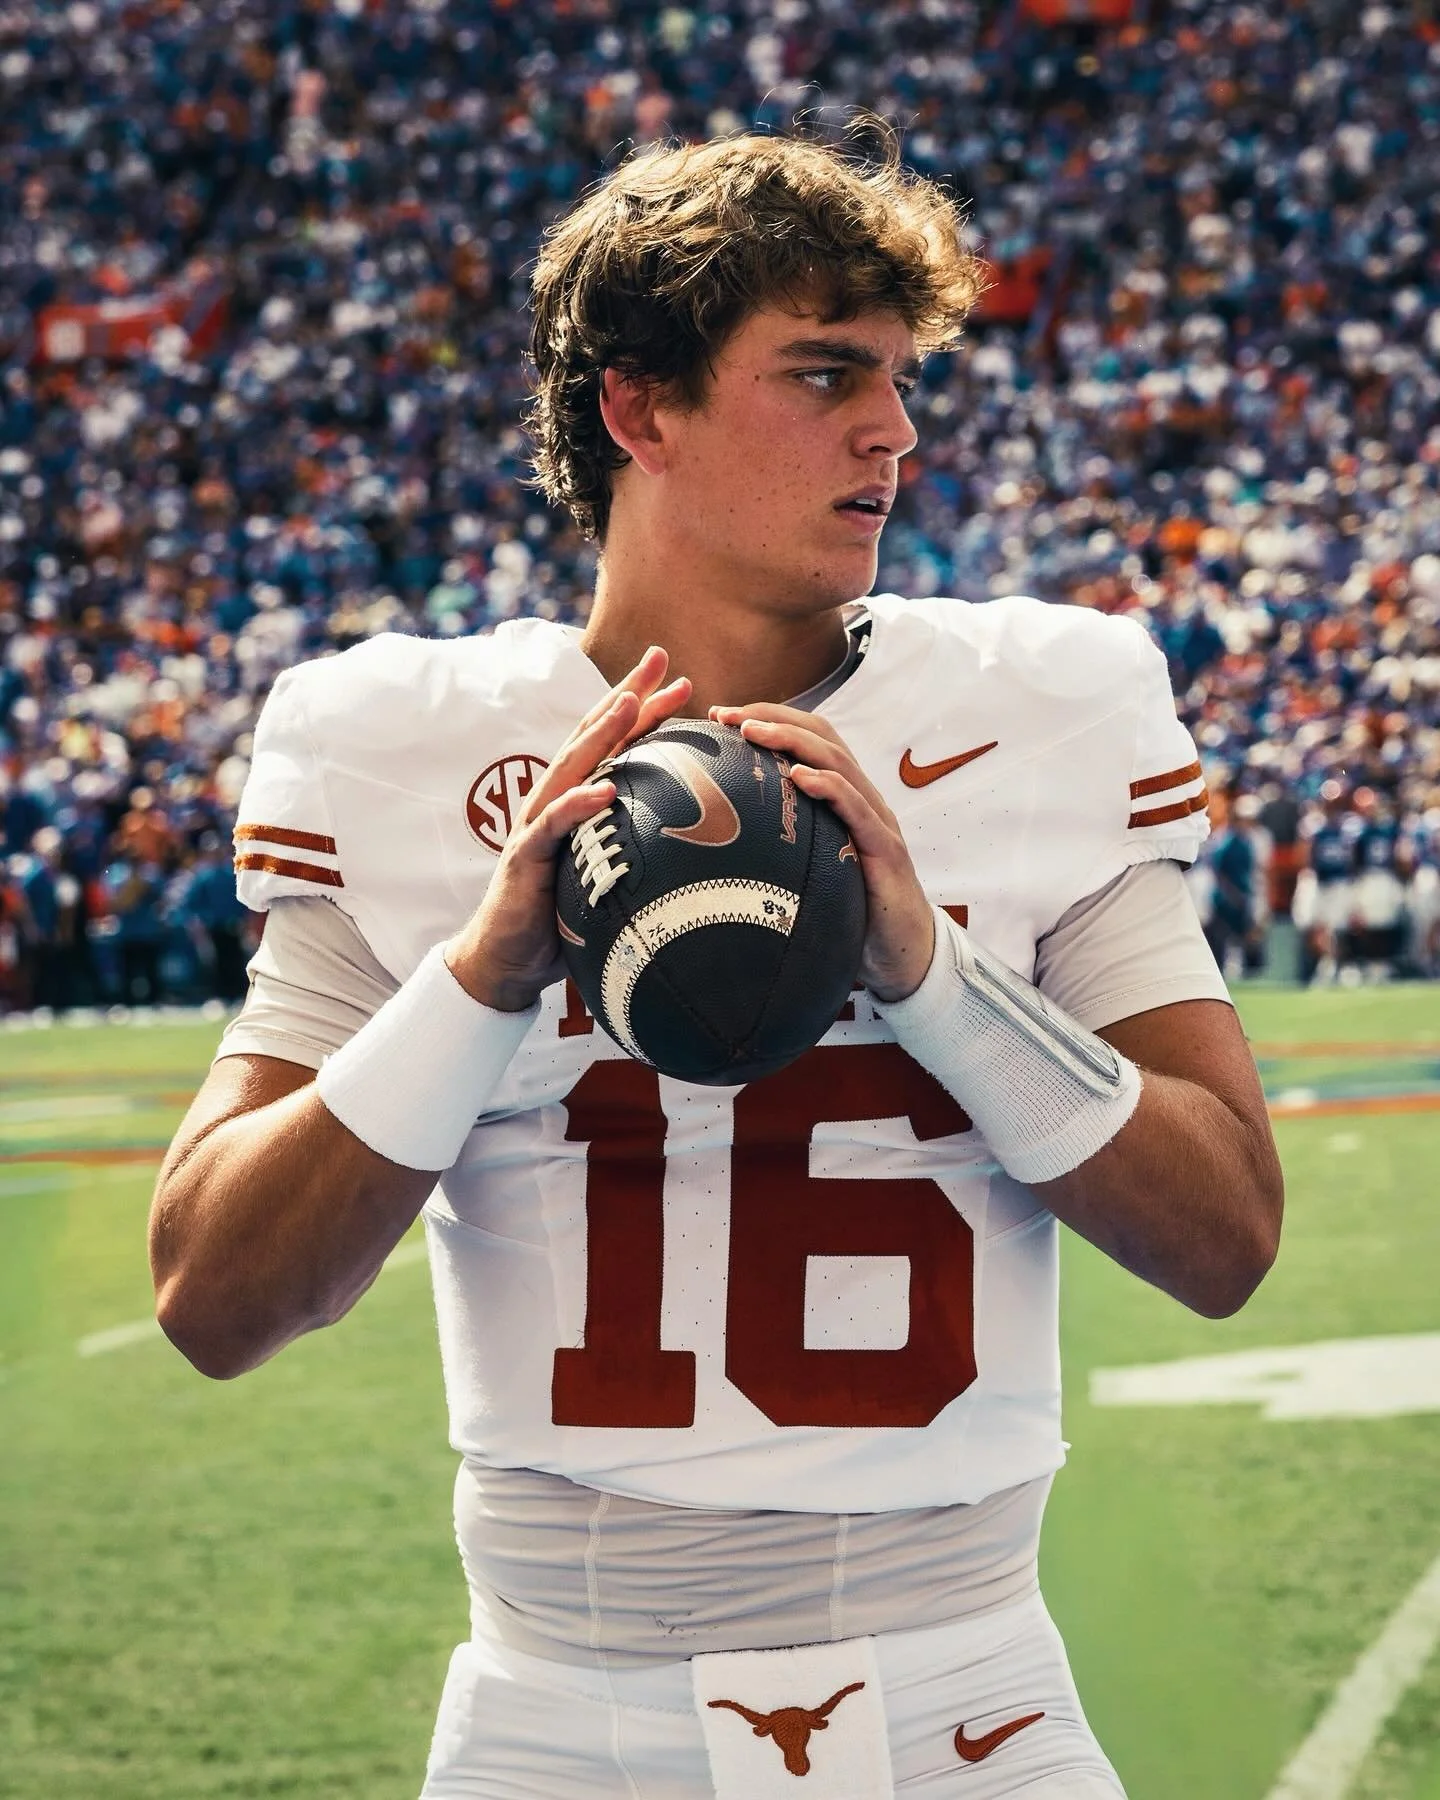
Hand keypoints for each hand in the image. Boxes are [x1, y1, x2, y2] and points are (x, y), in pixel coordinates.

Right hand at [448, 647, 690, 1009]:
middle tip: (661, 660)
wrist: (509, 959)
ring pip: (571, 768)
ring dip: (601, 733)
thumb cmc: (560, 915)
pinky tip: (604, 790)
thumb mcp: (608, 872)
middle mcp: (555, 801)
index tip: (682, 681)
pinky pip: (552, 828)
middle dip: (626, 695)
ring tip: (630, 703)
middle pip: (593, 736)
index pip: (615, 744)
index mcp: (577, 800)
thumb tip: (697, 843)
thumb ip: (638, 847)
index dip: (645, 709)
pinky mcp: (525, 858)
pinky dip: (577, 806)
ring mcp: (537, 825)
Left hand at [709, 703, 935, 1002]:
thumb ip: (779, 841)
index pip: (808, 739)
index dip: (768, 719)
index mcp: (842, 797)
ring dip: (793, 741)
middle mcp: (862, 798)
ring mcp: (876, 820)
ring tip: (754, 732)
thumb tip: (716, 836)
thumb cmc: (850, 909)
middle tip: (726, 715)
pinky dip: (829, 788)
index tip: (721, 716)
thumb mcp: (807, 865)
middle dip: (772, 717)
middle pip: (821, 737)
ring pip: (838, 762)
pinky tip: (799, 778)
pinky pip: (858, 810)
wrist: (901, 953)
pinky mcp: (885, 850)